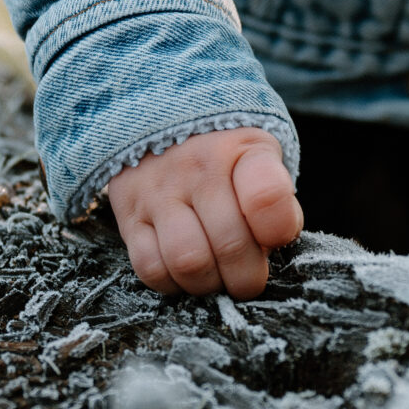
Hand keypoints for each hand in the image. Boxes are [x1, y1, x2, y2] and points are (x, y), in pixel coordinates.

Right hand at [108, 125, 302, 297]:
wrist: (157, 124)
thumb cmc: (223, 156)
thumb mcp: (259, 156)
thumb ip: (275, 200)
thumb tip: (270, 248)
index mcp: (241, 151)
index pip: (267, 197)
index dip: (279, 230)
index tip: (276, 237)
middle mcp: (197, 169)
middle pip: (230, 245)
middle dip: (248, 277)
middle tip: (249, 274)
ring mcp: (158, 194)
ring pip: (188, 262)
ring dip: (210, 284)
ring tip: (217, 276)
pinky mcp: (129, 217)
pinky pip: (151, 268)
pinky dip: (173, 283)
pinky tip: (186, 272)